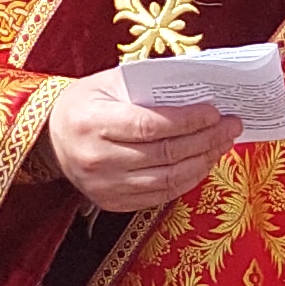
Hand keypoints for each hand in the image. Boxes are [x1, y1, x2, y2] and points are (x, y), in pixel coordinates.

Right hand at [47, 71, 242, 212]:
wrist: (51, 139)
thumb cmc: (86, 103)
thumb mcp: (108, 83)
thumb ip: (148, 87)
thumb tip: (199, 90)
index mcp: (91, 122)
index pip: (150, 125)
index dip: (188, 120)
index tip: (216, 112)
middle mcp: (95, 158)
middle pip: (164, 153)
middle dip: (206, 139)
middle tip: (232, 125)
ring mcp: (103, 186)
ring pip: (167, 179)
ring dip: (203, 161)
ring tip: (223, 143)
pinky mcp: (111, 202)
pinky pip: (160, 196)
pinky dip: (188, 179)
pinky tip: (204, 162)